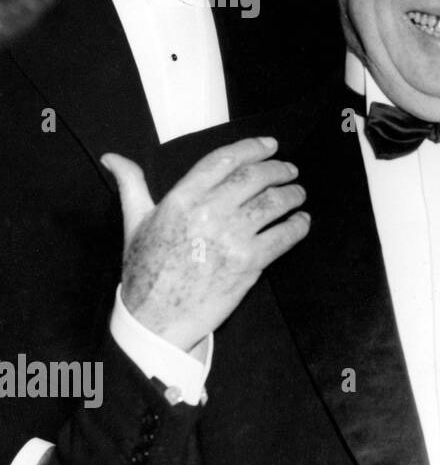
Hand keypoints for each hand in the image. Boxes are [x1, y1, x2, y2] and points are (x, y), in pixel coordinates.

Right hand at [102, 137, 309, 351]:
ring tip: (298, 193)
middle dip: (278, 169)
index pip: (223, 160)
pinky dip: (298, 226)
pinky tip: (302, 221)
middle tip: (289, 170)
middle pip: (254, 178)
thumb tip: (113, 158)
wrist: (156, 319)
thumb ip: (132, 185)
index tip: (270, 145)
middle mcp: (208, 213)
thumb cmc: (145, 271)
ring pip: (273, 203)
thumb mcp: (134, 223)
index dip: (252, 148)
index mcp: (180, 199)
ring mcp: (231, 237)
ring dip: (291, 195)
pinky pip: (284, 236)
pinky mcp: (249, 262)